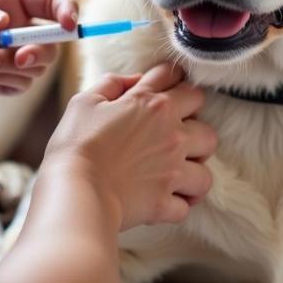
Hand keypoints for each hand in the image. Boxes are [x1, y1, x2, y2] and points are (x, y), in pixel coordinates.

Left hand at [0, 0, 78, 99]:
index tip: (68, 23)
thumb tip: (3, 22)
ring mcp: (10, 56)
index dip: (67, 10)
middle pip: (52, 42)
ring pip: (36, 67)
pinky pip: (17, 85)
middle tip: (18, 57)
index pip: (53, 2)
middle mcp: (18, 27)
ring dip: (9, 66)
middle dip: (39, 51)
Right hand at [43, 64, 216, 229]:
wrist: (74, 191)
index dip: (172, 78)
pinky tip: (168, 198)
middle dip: (195, 129)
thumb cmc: (75, 144)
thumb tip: (135, 80)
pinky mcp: (165, 202)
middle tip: (177, 132)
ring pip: (206, 171)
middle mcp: (171, 134)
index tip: (166, 86)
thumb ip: (112, 84)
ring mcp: (172, 170)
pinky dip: (179, 203)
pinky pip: (186, 205)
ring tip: (178, 170)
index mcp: (151, 103)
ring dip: (194, 170)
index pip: (175, 77)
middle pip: (207, 127)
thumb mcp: (85, 101)